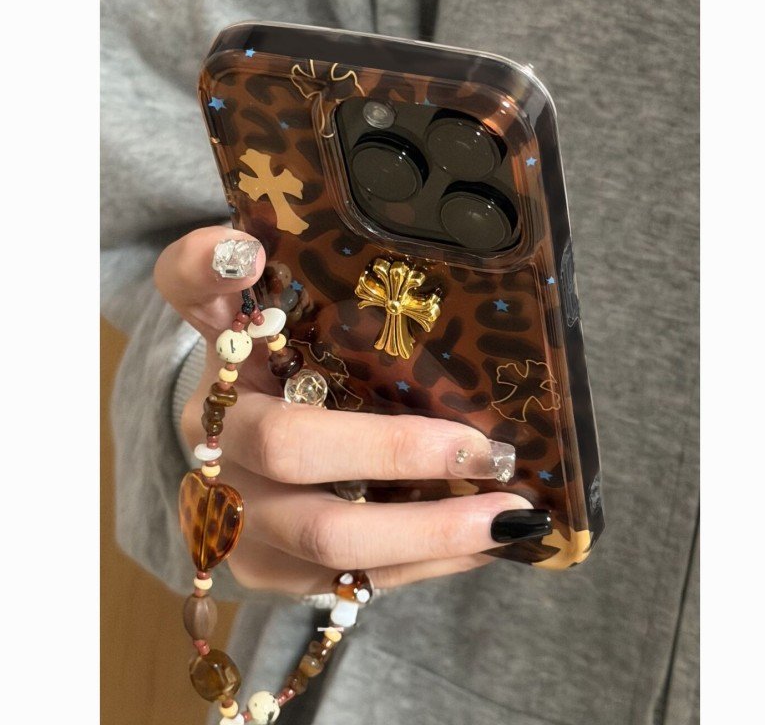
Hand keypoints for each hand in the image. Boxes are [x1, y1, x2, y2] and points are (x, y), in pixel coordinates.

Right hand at [155, 225, 537, 595]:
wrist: (245, 469)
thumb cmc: (287, 388)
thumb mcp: (293, 334)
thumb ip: (297, 290)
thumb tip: (258, 248)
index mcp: (221, 356)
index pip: (187, 290)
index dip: (209, 271)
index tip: (252, 255)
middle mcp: (213, 435)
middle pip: (287, 445)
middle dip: (398, 451)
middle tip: (489, 451)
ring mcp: (235, 515)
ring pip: (327, 537)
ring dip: (431, 531)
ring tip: (511, 516)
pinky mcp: (269, 573)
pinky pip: (353, 582)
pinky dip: (427, 563)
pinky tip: (483, 542)